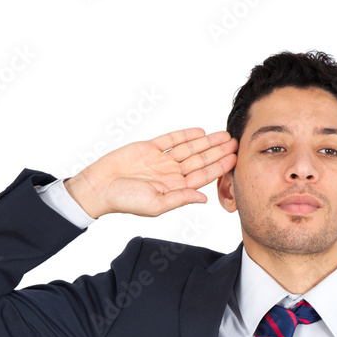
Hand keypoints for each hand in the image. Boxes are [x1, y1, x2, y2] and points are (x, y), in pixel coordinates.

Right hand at [64, 128, 237, 218]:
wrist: (100, 186)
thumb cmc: (125, 200)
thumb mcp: (157, 204)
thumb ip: (181, 198)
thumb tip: (204, 198)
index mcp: (174, 189)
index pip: (202, 176)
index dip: (219, 167)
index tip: (234, 159)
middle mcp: (170, 174)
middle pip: (199, 161)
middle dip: (218, 152)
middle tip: (236, 143)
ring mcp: (161, 160)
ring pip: (189, 149)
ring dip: (206, 142)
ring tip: (224, 135)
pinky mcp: (149, 148)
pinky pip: (170, 140)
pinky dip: (184, 135)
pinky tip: (199, 132)